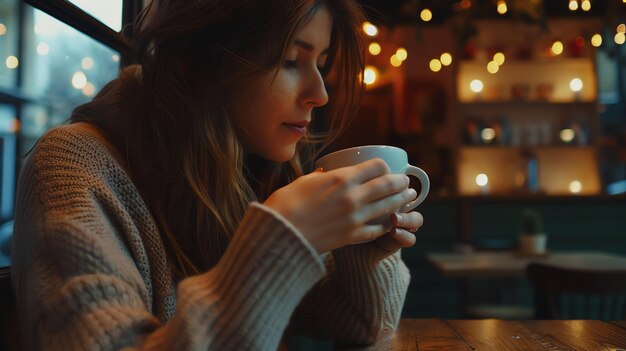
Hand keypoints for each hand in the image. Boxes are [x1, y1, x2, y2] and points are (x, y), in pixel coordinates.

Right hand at [263, 159, 416, 252]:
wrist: (281, 234)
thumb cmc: (285, 204)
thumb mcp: (303, 181)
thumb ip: (320, 177)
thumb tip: (325, 174)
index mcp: (341, 178)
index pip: (377, 166)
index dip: (384, 166)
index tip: (386, 168)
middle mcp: (353, 196)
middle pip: (388, 185)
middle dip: (401, 182)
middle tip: (406, 182)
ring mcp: (355, 218)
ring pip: (389, 207)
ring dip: (402, 201)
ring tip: (409, 198)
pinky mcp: (352, 236)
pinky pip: (378, 229)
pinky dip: (386, 224)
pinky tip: (390, 222)